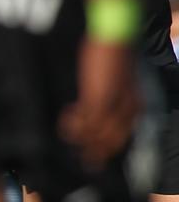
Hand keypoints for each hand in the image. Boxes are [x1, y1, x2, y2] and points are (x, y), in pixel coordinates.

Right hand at [60, 40, 138, 166]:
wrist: (114, 37)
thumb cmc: (111, 54)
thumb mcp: (114, 80)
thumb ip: (109, 96)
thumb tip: (95, 110)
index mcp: (134, 107)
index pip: (121, 137)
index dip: (106, 149)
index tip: (94, 158)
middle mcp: (127, 111)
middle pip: (110, 142)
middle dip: (95, 153)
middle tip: (84, 163)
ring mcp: (112, 108)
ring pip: (95, 136)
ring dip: (79, 135)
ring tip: (66, 128)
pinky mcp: (97, 101)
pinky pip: (84, 124)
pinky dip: (73, 125)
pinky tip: (66, 117)